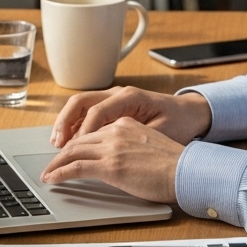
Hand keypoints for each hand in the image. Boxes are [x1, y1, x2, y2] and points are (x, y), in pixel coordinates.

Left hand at [40, 117, 182, 203]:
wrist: (186, 171)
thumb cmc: (175, 165)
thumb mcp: (150, 146)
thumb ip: (131, 147)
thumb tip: (122, 162)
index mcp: (126, 124)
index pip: (92, 132)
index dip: (76, 144)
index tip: (68, 153)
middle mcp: (116, 131)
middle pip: (78, 140)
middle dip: (61, 153)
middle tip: (51, 164)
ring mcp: (112, 148)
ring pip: (73, 152)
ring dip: (56, 163)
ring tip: (48, 173)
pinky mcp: (110, 166)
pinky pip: (76, 167)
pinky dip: (60, 173)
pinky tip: (53, 179)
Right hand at [50, 87, 211, 147]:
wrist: (190, 113)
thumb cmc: (178, 122)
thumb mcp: (161, 133)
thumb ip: (135, 140)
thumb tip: (111, 152)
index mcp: (130, 97)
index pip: (96, 112)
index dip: (82, 132)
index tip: (73, 151)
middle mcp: (118, 94)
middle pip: (81, 102)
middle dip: (65, 123)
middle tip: (57, 145)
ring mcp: (114, 98)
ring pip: (80, 105)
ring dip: (66, 123)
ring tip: (57, 144)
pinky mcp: (113, 106)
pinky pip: (87, 111)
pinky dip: (75, 124)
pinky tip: (69, 140)